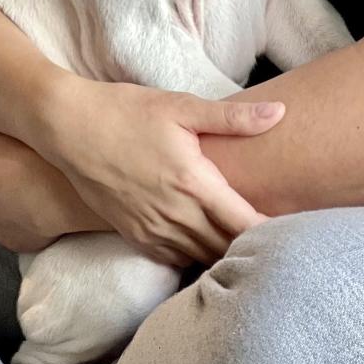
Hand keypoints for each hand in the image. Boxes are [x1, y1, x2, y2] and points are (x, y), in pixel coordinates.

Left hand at [0, 129, 95, 251]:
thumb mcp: (14, 123)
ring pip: (1, 204)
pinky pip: (17, 226)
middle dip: (5, 173)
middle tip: (32, 165)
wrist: (64, 193)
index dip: (4, 145)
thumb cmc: (42, 152)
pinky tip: (45, 207)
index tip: (23, 144)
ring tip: (42, 186)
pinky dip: (28, 218)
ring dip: (15, 196)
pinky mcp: (11, 241)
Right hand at [37, 76, 285, 268]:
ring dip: (222, 252)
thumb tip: (279, 113)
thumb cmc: (127, 111)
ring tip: (246, 244)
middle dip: (251, 245)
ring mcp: (150, 229)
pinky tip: (203, 242)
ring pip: (200, 256)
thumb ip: (232, 118)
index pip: (243, 222)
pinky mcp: (132, 235)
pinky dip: (192, 255)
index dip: (271, 230)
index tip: (294, 227)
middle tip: (277, 238)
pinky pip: (172, 258)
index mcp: (192, 181)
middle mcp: (174, 213)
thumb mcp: (181, 106)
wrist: (69, 128)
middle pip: (225, 246)